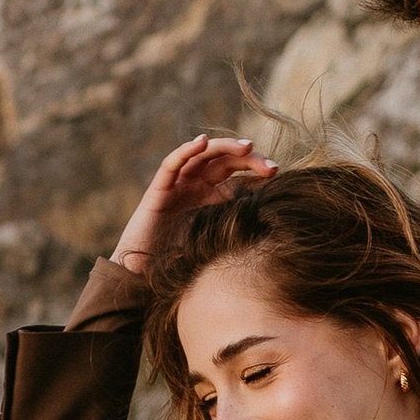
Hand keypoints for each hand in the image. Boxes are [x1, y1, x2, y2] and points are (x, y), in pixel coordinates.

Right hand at [109, 131, 273, 274]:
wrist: (142, 277)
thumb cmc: (179, 265)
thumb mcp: (216, 244)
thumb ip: (235, 230)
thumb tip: (270, 226)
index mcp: (211, 200)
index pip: (237, 179)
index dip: (257, 175)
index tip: (277, 176)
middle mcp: (195, 188)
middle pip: (225, 163)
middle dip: (248, 160)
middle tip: (271, 167)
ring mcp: (177, 186)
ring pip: (202, 156)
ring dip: (224, 148)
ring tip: (246, 147)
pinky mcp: (158, 190)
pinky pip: (172, 164)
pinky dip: (186, 151)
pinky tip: (202, 142)